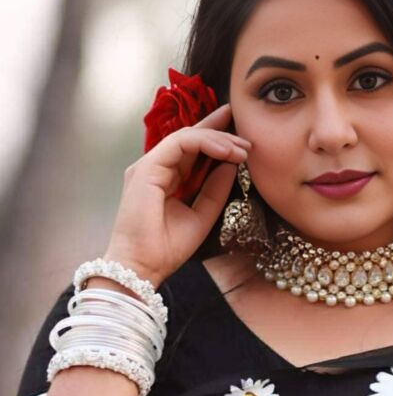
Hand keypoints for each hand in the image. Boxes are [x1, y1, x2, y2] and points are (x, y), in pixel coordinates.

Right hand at [104, 104, 251, 286]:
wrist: (143, 267)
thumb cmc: (166, 248)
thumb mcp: (202, 215)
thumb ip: (215, 190)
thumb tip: (231, 165)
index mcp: (167, 179)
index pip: (193, 152)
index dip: (216, 139)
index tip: (242, 139)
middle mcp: (156, 169)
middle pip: (189, 138)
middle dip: (218, 129)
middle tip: (245, 129)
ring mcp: (149, 166)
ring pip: (186, 137)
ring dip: (218, 139)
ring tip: (242, 148)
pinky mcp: (146, 168)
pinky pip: (179, 144)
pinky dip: (205, 143)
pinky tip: (226, 151)